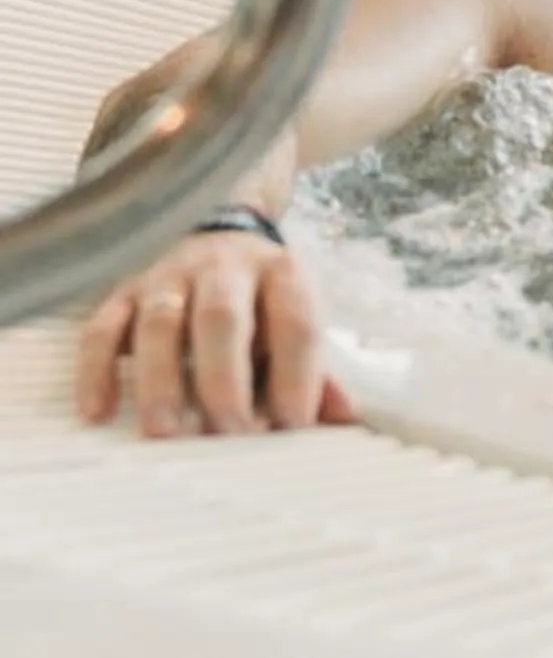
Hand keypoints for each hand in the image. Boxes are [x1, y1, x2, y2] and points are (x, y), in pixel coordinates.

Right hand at [74, 231, 356, 437]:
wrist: (220, 229)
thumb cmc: (263, 297)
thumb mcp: (296, 320)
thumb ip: (317, 370)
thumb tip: (346, 418)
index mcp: (283, 273)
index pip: (295, 322)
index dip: (298, 376)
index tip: (292, 426)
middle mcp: (225, 268)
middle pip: (222, 318)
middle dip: (224, 380)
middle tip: (228, 433)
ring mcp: (169, 276)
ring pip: (160, 322)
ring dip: (161, 379)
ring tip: (164, 432)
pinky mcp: (123, 290)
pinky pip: (102, 327)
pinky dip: (98, 369)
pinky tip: (99, 411)